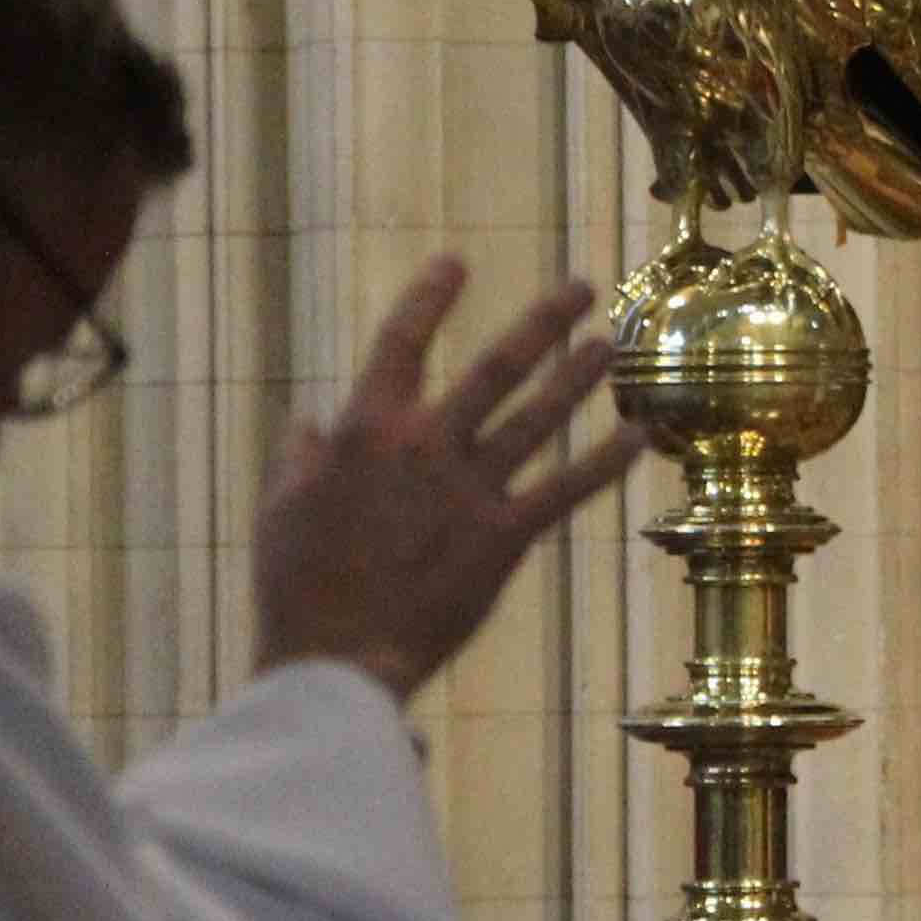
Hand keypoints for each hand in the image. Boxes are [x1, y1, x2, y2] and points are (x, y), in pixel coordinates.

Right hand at [254, 261, 651, 703]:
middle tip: (582, 286)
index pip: (400, 341)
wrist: (333, 657)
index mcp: (364, 430)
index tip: (456, 263)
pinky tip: (640, 436)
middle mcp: (424, 445)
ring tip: (612, 343)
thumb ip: (299, 454)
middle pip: (495, 366)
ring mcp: (469, 489)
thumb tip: (309, 416)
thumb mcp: (280, 507)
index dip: (430, 298)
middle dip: (542, 322)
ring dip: (580, 376)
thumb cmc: (296, 586)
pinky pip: (565, 489)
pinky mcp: (504, 536)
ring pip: (539, 416)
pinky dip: (606, 461)